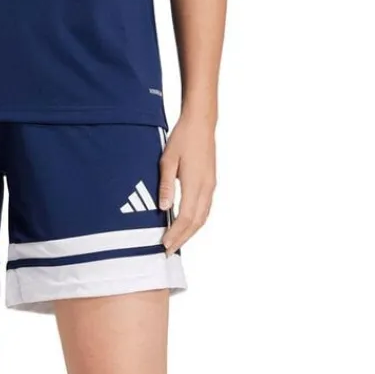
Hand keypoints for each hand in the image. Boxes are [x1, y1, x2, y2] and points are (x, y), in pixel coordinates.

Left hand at [159, 116, 216, 254]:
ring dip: (189, 233)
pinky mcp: (210, 183)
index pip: (186, 217)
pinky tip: (187, 227)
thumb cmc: (183, 139)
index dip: (176, 233)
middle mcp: (206, 188)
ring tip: (176, 243)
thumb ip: (165, 185)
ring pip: (202, 218)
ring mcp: (210, 186)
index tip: (164, 244)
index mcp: (195, 183)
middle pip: (196, 222)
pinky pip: (205, 209)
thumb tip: (164, 208)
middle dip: (182, 239)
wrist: (201, 123)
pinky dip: (196, 223)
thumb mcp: (167, 160)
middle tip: (168, 251)